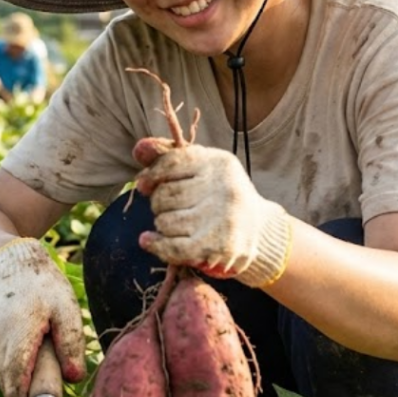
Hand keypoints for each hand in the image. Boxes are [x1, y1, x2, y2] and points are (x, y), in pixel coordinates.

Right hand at [0, 239, 86, 396]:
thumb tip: (74, 377)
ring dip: (21, 370)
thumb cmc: (42, 285)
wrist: (8, 263)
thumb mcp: (66, 307)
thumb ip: (71, 342)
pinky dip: (12, 359)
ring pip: (4, 370)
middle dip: (26, 389)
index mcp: (17, 330)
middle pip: (10, 378)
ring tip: (37, 341)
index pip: (15, 376)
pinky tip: (24, 338)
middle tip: (47, 383)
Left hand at [134, 142, 291, 287]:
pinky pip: (173, 247)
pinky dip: (156, 246)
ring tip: (179, 224)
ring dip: (163, 225)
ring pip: (165, 222)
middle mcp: (224, 187)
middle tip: (171, 208)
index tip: (144, 185)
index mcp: (219, 163)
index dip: (152, 174)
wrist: (259, 229)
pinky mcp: (220, 245)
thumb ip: (169, 158)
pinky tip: (148, 241)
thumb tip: (139, 149)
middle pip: (164, 195)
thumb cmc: (221, 195)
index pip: (172, 161)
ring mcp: (223, 218)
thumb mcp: (203, 169)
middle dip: (159, 204)